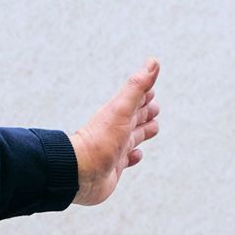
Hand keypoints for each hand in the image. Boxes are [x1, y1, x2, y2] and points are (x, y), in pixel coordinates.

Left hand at [69, 58, 160, 205]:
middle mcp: (117, 130)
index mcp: (119, 114)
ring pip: (134, 137)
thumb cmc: (100, 140)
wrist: (80, 172)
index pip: (136, 99)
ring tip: (152, 127)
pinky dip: (134, 156)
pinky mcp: (114, 167)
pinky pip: (127, 160)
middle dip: (147, 111)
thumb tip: (153, 61)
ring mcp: (115, 148)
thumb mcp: (122, 109)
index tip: (151, 86)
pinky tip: (135, 155)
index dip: (145, 92)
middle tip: (154, 107)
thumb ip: (137, 86)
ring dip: (143, 132)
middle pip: (136, 117)